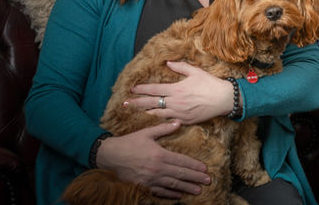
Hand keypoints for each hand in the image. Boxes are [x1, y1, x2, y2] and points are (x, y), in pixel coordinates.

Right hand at [95, 120, 210, 198]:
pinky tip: (179, 196)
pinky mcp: (142, 186)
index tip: (205, 169)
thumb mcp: (146, 133)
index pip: (182, 161)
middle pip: (180, 174)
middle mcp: (157, 169)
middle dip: (195, 178)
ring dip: (186, 188)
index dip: (194, 166)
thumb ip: (164, 129)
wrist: (110, 156)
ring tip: (198, 190)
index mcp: (160, 155)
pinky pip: (159, 192)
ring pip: (172, 185)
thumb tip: (178, 122)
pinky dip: (170, 195)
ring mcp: (150, 180)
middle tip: (208, 181)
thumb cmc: (129, 143)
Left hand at [126, 61, 230, 124]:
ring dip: (145, 113)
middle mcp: (175, 103)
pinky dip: (159, 120)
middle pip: (151, 103)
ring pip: (157, 114)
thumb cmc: (210, 84)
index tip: (132, 89)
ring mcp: (179, 114)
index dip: (142, 89)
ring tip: (135, 113)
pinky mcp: (185, 121)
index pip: (154, 90)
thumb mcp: (196, 72)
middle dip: (136, 103)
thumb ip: (180, 67)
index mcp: (176, 90)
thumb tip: (168, 63)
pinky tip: (153, 120)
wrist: (224, 99)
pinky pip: (168, 121)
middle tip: (124, 104)